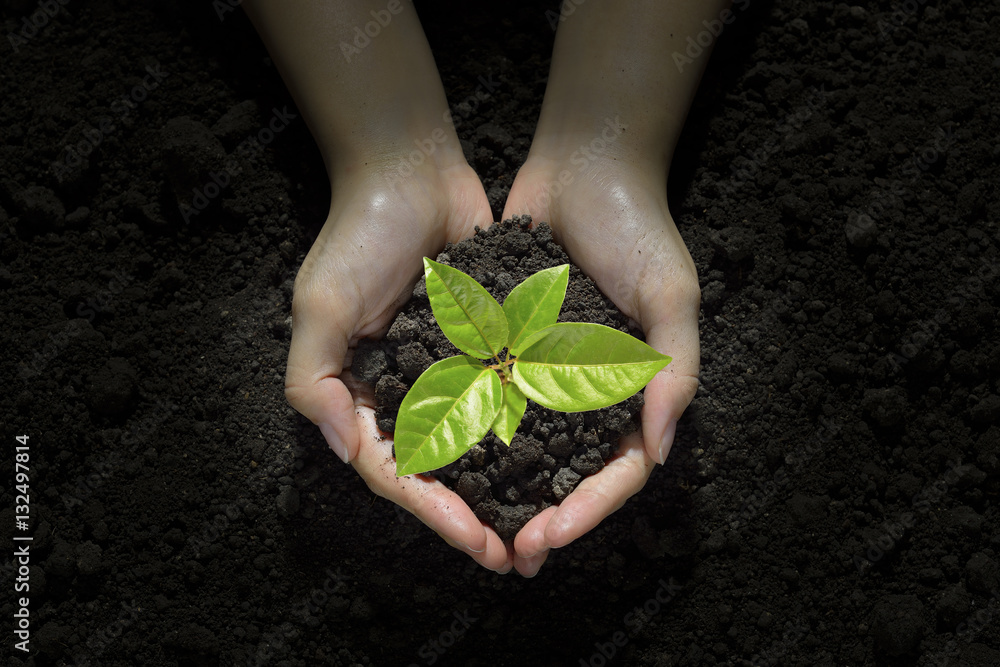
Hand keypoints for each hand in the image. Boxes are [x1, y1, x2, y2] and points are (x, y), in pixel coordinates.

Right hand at [285, 158, 515, 572]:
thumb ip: (313, 381)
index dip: (436, 513)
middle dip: (476, 517)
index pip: (399, 472)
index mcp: (363, 395)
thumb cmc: (357, 235)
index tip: (479, 543)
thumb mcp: (319, 306)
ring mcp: (451, 370)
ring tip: (546, 524)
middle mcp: (409, 391)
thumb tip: (345, 451)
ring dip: (508, 487)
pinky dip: (531, 429)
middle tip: (518, 556)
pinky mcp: (489, 344)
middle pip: (443, 472)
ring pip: (482, 445)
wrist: (409, 168)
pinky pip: (510, 395)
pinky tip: (565, 458)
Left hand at [500, 153, 700, 576]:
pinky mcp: (506, 344)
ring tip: (471, 530)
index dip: (588, 510)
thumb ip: (673, 368)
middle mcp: (589, 390)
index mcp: (636, 389)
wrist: (584, 164)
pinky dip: (471, 433)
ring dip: (502, 493)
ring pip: (525, 449)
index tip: (549, 535)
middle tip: (507, 554)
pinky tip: (442, 464)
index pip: (618, 470)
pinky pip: (488, 398)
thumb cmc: (638, 226)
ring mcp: (546, 371)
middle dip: (542, 517)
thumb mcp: (671, 293)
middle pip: (568, 474)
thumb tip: (659, 449)